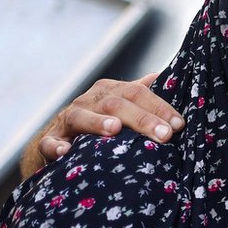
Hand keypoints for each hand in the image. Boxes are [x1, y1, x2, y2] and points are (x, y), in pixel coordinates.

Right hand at [19, 73, 183, 176]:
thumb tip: (163, 76)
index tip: (179, 124)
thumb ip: (142, 94)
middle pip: (115, 104)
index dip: (159, 107)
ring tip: (114, 129)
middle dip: (142, 119)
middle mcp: (88, 101)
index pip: (137, 93)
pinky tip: (66, 151)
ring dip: (97, 122)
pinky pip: (49, 142)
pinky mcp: (50, 140)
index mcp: (109, 91)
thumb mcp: (123, 105)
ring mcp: (66, 121)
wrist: (60, 141)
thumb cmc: (102, 121)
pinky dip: (56, 146)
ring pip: (80, 117)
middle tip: (164, 134)